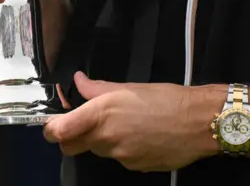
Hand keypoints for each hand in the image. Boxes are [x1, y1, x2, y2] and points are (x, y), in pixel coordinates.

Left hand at [43, 72, 218, 171]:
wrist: (199, 122)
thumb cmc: (168, 98)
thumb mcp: (130, 87)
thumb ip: (99, 88)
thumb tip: (79, 82)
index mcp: (103, 113)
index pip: (59, 131)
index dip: (50, 128)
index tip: (54, 122)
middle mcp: (107, 137)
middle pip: (70, 146)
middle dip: (71, 137)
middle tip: (84, 124)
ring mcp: (120, 156)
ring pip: (97, 151)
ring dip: (102, 140)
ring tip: (126, 124)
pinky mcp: (134, 167)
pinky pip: (119, 158)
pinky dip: (123, 149)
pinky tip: (141, 136)